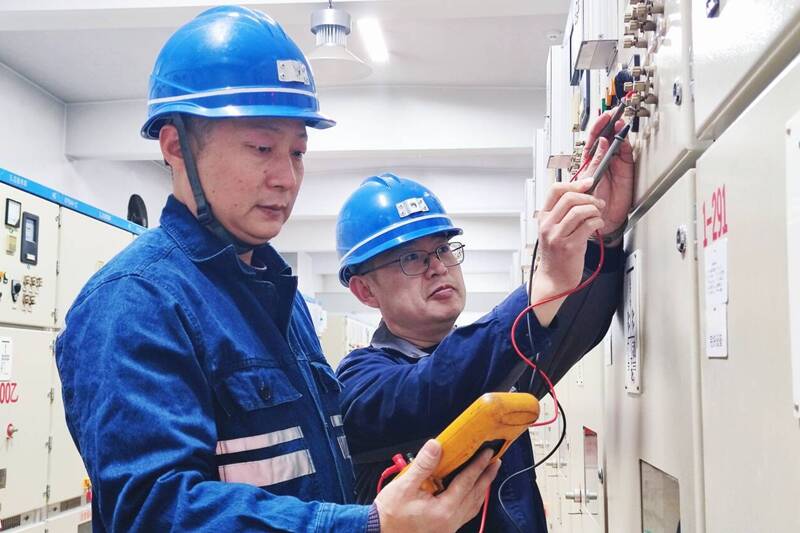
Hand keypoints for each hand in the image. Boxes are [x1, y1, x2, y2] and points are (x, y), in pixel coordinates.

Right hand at [374, 439, 499, 532]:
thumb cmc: (390, 512)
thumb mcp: (404, 486)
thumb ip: (423, 465)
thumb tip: (436, 445)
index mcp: (444, 510)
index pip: (467, 482)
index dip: (478, 465)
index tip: (487, 452)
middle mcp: (451, 520)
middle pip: (475, 495)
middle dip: (487, 476)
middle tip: (496, 460)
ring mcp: (449, 527)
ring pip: (473, 506)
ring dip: (482, 488)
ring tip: (488, 474)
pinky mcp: (444, 529)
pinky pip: (466, 513)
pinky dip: (473, 500)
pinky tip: (472, 493)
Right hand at [531, 179, 605, 325]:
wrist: (553, 279)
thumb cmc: (556, 256)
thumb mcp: (554, 231)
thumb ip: (564, 213)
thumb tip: (582, 194)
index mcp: (543, 218)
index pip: (555, 190)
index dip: (574, 184)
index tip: (588, 183)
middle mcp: (548, 226)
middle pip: (569, 198)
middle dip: (588, 197)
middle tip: (597, 203)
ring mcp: (557, 236)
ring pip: (579, 211)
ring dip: (594, 210)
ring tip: (598, 215)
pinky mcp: (569, 246)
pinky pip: (587, 226)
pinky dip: (597, 222)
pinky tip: (598, 226)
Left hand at [581, 111, 634, 238]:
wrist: (602, 218)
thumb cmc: (592, 201)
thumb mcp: (590, 179)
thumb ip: (597, 160)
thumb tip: (601, 142)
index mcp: (590, 160)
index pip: (594, 139)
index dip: (598, 126)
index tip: (603, 117)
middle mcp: (603, 159)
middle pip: (607, 136)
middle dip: (610, 123)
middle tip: (614, 114)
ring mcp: (615, 163)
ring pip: (617, 142)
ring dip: (618, 131)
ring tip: (619, 121)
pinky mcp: (625, 169)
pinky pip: (626, 153)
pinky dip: (625, 144)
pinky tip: (623, 137)